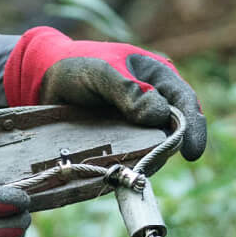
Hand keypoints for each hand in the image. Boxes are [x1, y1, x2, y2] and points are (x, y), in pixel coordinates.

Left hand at [4, 26, 206, 160]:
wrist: (42, 80)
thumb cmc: (75, 65)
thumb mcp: (101, 72)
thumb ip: (129, 90)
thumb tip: (159, 115)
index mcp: (157, 78)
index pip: (185, 102)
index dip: (193, 128)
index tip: (191, 152)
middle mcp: (153, 102)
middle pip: (172, 132)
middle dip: (164, 149)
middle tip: (148, 163)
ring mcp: (137, 124)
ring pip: (152, 149)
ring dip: (144, 160)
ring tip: (126, 167)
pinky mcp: (120, 141)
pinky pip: (131, 157)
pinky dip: (127, 165)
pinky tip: (116, 170)